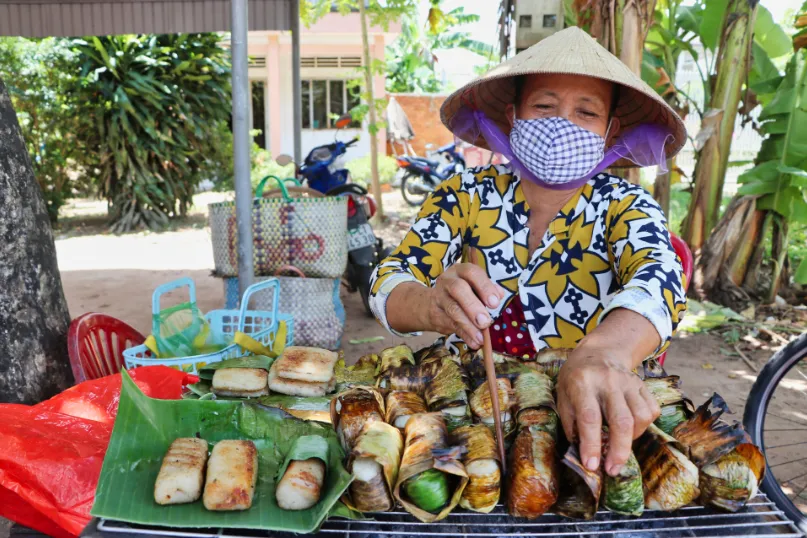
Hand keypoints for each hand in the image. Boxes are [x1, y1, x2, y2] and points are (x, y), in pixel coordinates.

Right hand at [426, 263, 504, 348]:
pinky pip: (451, 325)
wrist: (431, 303)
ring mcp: (439, 297)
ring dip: (468, 325)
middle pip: (458, 289)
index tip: (495, 302)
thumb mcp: (473, 286)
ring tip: (481, 337)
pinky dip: (465, 335)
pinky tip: (474, 343)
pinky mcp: (436, 315)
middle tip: (485, 321)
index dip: (484, 286)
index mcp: (460, 270)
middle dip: (473, 306)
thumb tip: (500, 294)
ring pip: (453, 309)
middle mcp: (447, 281)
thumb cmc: (461, 293)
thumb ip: (487, 289)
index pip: (471, 272)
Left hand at [556, 347, 659, 476]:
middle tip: (613, 469)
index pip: (589, 418)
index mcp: (582, 383)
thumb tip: (585, 455)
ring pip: (640, 417)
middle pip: (621, 420)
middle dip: (619, 450)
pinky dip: (644, 427)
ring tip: (619, 444)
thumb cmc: (575, 380)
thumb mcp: (563, 398)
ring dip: (632, 439)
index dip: (591, 444)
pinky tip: (630, 429)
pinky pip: (652, 411)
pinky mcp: (643, 384)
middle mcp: (608, 381)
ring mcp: (628, 381)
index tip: (591, 465)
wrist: (598, 353)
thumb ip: (572, 425)